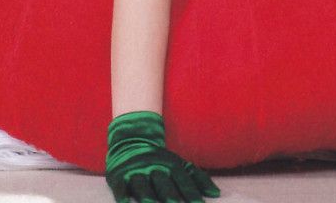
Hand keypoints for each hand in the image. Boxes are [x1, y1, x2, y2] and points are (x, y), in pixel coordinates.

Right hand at [106, 111, 220, 202]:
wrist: (132, 138)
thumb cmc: (160, 159)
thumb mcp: (179, 164)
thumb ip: (197, 178)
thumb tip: (216, 194)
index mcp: (170, 164)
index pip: (182, 180)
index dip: (190, 192)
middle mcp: (154, 167)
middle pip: (163, 184)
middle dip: (171, 197)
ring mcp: (136, 171)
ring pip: (143, 186)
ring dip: (148, 197)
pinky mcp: (119, 175)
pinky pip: (120, 186)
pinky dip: (122, 195)